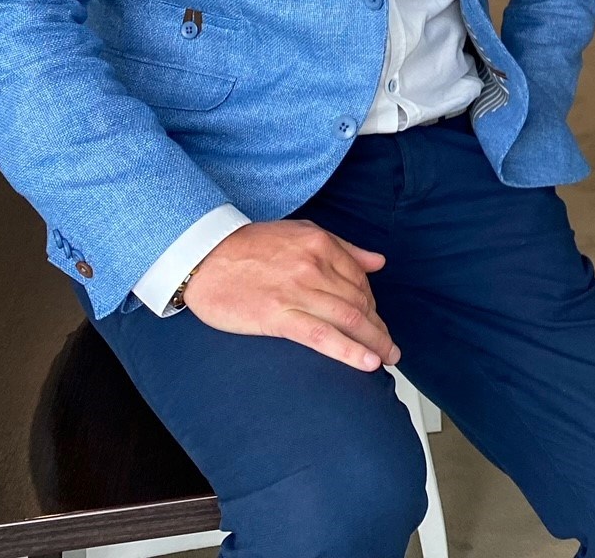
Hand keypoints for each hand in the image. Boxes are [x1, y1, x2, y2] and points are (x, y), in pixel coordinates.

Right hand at [183, 219, 399, 371]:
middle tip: (391, 347)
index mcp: (322, 245)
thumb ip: (343, 248)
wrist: (203, 256)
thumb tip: (378, 262)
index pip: (360, 280)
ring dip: (374, 341)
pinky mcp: (278, 316)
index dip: (374, 305)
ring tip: (387, 358)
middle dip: (379, 328)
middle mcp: (315, 267)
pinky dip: (348, 350)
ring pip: (348, 319)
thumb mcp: (301, 233)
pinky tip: (366, 362)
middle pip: (359, 302)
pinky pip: (321, 336)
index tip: (378, 322)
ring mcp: (298, 292)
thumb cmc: (250, 246)